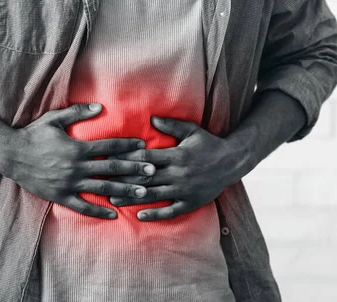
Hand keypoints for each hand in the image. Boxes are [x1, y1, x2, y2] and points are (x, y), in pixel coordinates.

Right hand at [0, 103, 155, 219]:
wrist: (11, 154)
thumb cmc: (33, 134)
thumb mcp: (54, 119)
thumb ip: (78, 112)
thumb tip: (100, 107)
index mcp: (77, 148)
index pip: (109, 146)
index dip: (128, 145)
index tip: (143, 146)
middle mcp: (76, 167)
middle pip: (111, 168)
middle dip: (134, 169)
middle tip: (153, 171)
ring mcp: (69, 183)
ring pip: (102, 188)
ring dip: (124, 190)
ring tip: (143, 193)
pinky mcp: (61, 196)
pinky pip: (83, 206)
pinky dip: (99, 210)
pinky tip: (113, 214)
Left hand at [107, 116, 251, 220]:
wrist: (233, 162)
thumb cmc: (209, 144)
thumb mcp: (192, 131)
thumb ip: (172, 125)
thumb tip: (151, 119)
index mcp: (177, 155)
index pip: (146, 158)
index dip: (127, 159)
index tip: (110, 160)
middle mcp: (178, 174)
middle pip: (145, 178)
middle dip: (123, 180)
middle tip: (103, 181)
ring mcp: (184, 190)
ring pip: (154, 195)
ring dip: (132, 198)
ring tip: (114, 199)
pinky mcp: (190, 202)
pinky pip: (170, 210)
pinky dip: (155, 214)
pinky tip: (140, 216)